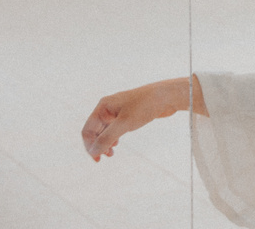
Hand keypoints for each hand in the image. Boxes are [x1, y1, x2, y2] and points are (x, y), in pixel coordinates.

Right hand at [81, 76, 204, 160]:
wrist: (167, 96)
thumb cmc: (145, 105)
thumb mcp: (124, 123)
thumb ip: (107, 138)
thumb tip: (93, 152)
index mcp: (103, 106)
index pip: (88, 129)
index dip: (89, 145)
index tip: (97, 158)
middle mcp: (108, 108)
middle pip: (95, 131)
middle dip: (97, 145)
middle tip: (104, 157)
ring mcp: (117, 111)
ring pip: (105, 131)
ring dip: (105, 143)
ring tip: (111, 153)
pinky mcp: (127, 115)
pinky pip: (114, 129)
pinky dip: (113, 138)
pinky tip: (116, 144)